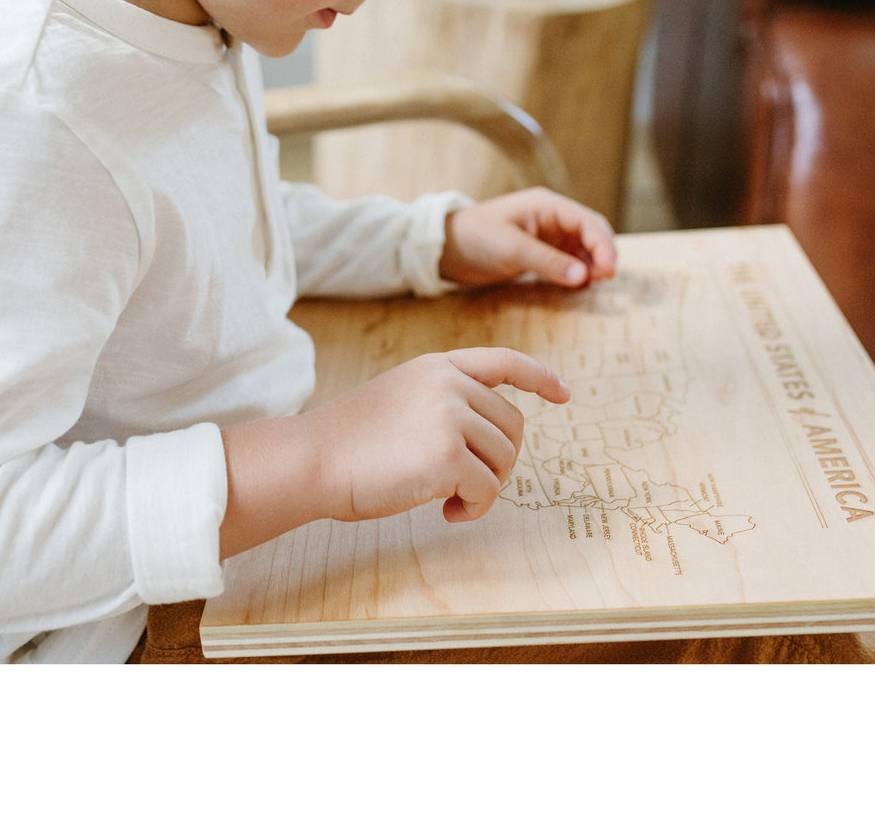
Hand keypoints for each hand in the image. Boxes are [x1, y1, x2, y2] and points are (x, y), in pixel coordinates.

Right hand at [306, 347, 568, 523]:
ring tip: (448, 498)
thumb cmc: (349, 441)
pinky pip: (487, 490)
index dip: (539, 377)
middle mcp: (449, 384)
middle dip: (499, 461)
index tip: (562, 394)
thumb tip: (491, 435)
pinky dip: (473, 508)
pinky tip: (445, 512)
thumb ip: (443, 401)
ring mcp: (449, 417)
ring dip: (483, 488)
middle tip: (466, 485)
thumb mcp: (400, 397)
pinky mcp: (447, 456)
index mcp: (437, 366)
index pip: (504, 361)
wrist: (312, 459)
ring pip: (504, 460)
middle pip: (512, 426)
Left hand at [439, 187, 616, 288]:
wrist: (447, 249)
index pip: (587, 222)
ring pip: (583, 249)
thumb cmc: (476, 238)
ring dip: (592, 265)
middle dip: (602, 254)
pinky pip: (569, 262)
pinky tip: (580, 286)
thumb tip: (585, 276)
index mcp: (547, 205)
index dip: (603, 245)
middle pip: (591, 233)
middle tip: (606, 280)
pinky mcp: (541, 253)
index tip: (609, 270)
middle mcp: (552, 218)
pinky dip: (578, 273)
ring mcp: (548, 236)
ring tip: (595, 285)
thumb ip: (549, 262)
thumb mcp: (512, 249)